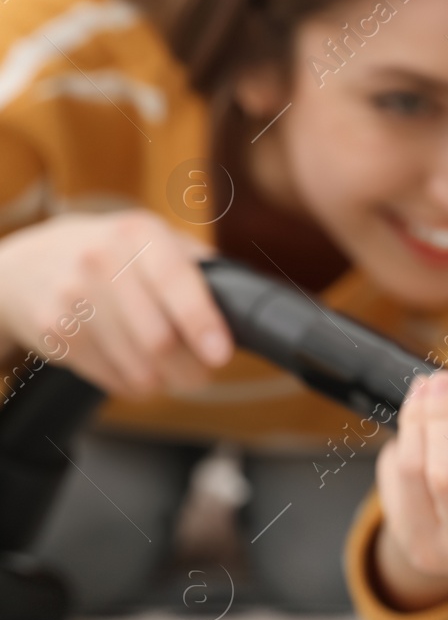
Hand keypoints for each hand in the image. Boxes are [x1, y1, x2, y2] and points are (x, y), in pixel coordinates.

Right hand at [0, 212, 231, 396]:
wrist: (29, 264)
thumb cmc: (114, 256)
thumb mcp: (155, 241)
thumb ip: (201, 268)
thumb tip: (246, 306)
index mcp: (140, 234)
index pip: (176, 281)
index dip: (201, 323)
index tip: (220, 355)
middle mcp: (101, 260)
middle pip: (159, 339)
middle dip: (192, 370)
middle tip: (201, 373)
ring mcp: (72, 296)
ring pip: (138, 368)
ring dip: (164, 381)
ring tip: (167, 369)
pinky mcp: (55, 331)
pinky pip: (112, 380)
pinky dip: (134, 385)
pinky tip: (132, 366)